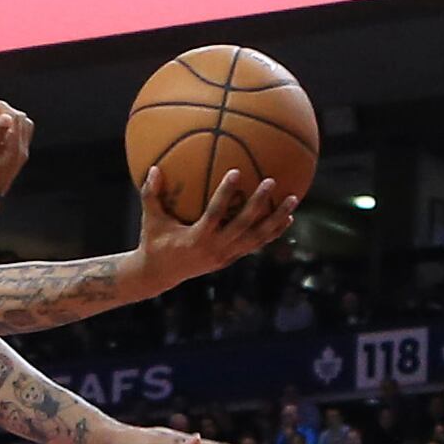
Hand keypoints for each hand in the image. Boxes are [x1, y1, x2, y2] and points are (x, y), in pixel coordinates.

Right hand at [0, 97, 32, 194]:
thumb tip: (6, 116)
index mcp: (15, 147)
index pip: (14, 117)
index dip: (1, 106)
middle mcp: (22, 149)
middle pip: (20, 119)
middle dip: (4, 109)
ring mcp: (20, 153)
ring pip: (20, 126)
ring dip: (6, 116)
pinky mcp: (16, 156)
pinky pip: (16, 134)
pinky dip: (7, 126)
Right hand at [136, 165, 296, 283]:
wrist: (160, 275)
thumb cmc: (154, 242)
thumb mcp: (150, 220)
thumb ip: (151, 194)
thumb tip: (153, 168)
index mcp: (196, 239)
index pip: (215, 214)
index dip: (226, 194)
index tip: (236, 172)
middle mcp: (215, 249)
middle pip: (243, 226)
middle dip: (259, 204)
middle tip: (271, 181)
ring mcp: (226, 256)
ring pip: (257, 238)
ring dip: (276, 219)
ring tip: (293, 199)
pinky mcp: (232, 259)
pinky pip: (257, 244)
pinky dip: (273, 232)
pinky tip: (287, 217)